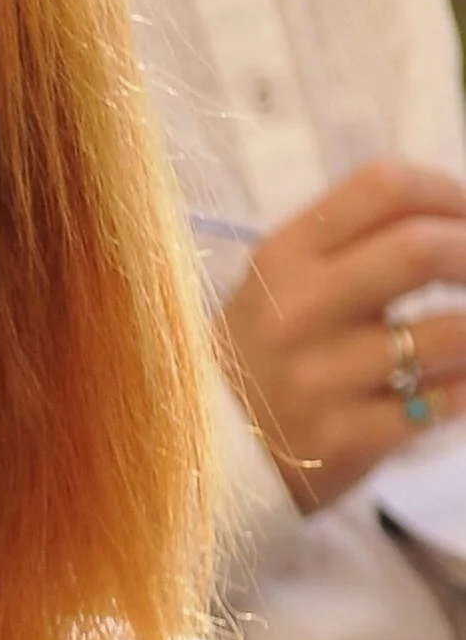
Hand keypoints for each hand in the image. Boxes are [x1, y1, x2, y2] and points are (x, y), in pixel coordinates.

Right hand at [220, 160, 465, 512]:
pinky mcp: (346, 437)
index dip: (450, 194)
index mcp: (283, 257)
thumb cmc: (257, 356)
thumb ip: (352, 250)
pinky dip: (463, 388)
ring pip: (450, 332)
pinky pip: (444, 401)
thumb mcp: (277, 287)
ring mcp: (321, 376)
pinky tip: (450, 385)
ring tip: (463, 336)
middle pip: (422, 249)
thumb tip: (455, 226)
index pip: (383, 188)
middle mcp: (297, 308)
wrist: (200, 451)